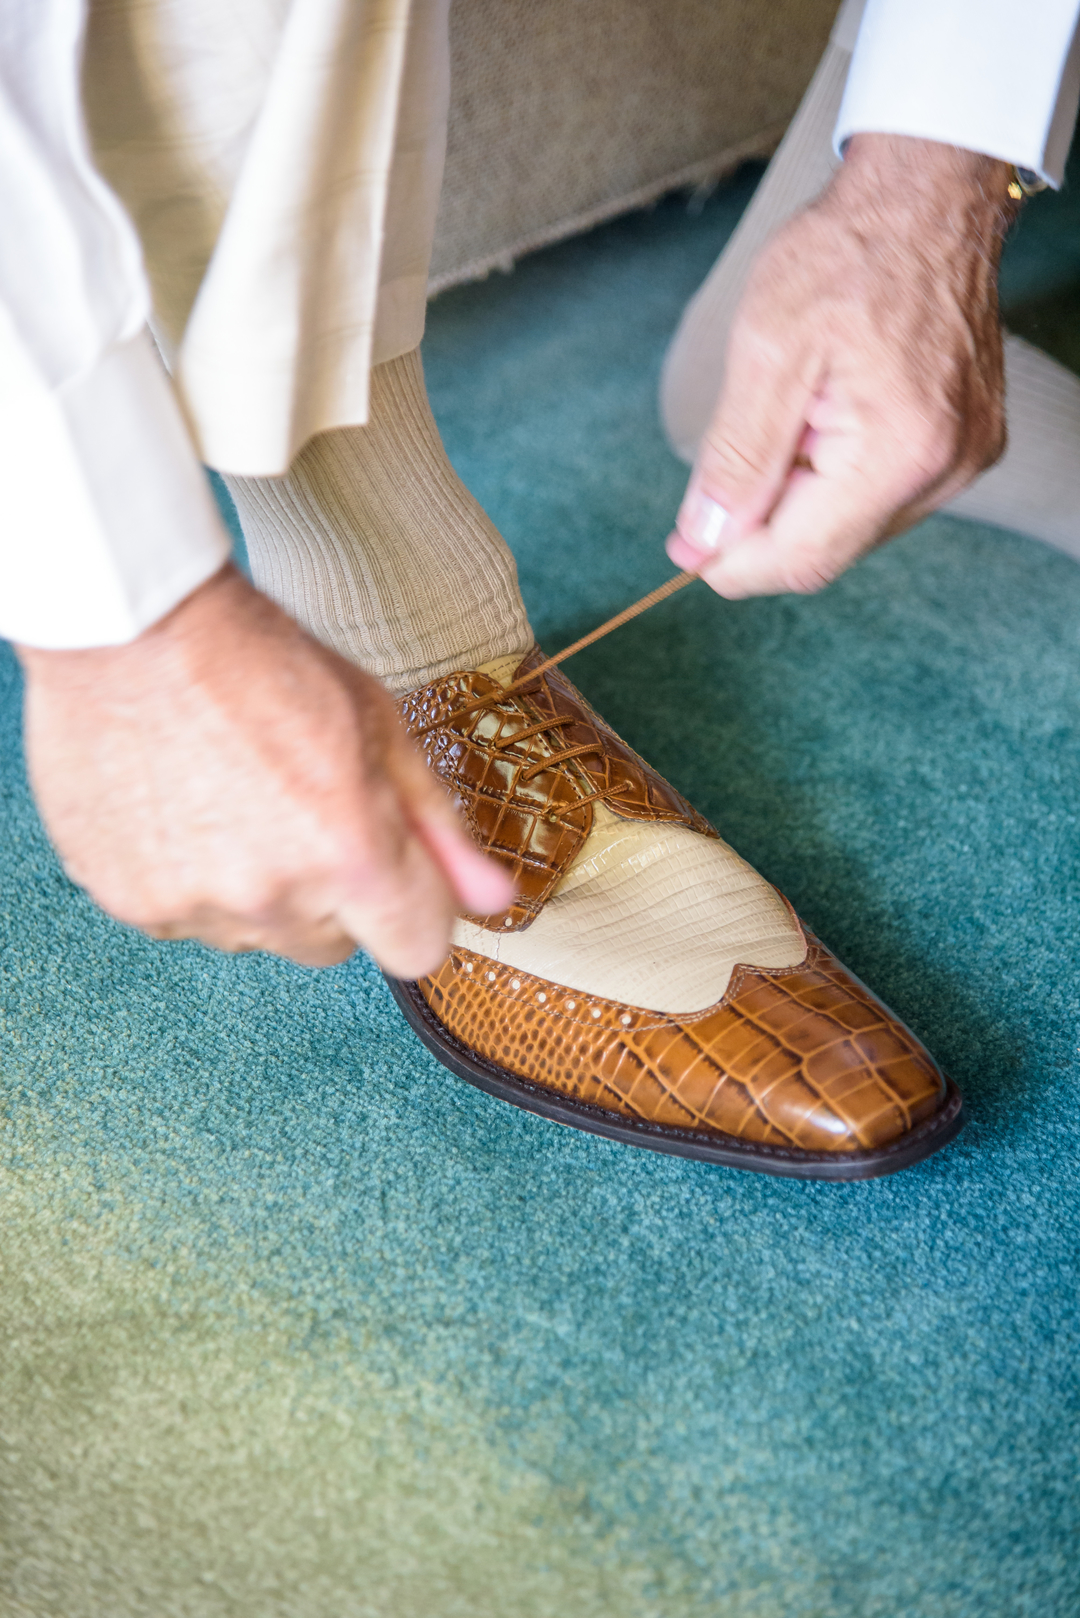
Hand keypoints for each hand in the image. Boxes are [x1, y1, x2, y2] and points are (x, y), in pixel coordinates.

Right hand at [16, 566, 511, 972]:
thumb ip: (440, 827)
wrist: (130, 626)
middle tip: (302, 811)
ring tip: (231, 798)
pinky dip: (191, 880)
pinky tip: (183, 807)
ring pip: (256, 935)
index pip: (418, 950)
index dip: (413, 909)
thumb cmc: (263, 662)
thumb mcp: (380, 728)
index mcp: (351, 856)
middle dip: (332, 896)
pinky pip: (186, 920)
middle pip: (332, 947)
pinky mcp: (129, 902)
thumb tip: (497, 900)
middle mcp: (272, 898)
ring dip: (258, 890)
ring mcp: (193, 906)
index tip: (396, 870)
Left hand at [668, 134, 1015, 596]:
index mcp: (899, 451)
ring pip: (852, 528)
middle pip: (828, 551)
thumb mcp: (765, 351)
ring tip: (788, 420)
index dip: (735, 566)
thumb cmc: (845, 255)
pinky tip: (821, 422)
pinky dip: (835, 480)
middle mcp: (944, 469)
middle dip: (762, 529)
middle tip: (712, 491)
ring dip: (799, 501)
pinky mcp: (964, 445)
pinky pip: (882, 497)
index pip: (803, 558)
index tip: (687, 549)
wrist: (924, 197)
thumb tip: (702, 542)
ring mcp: (962, 459)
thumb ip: (735, 459)